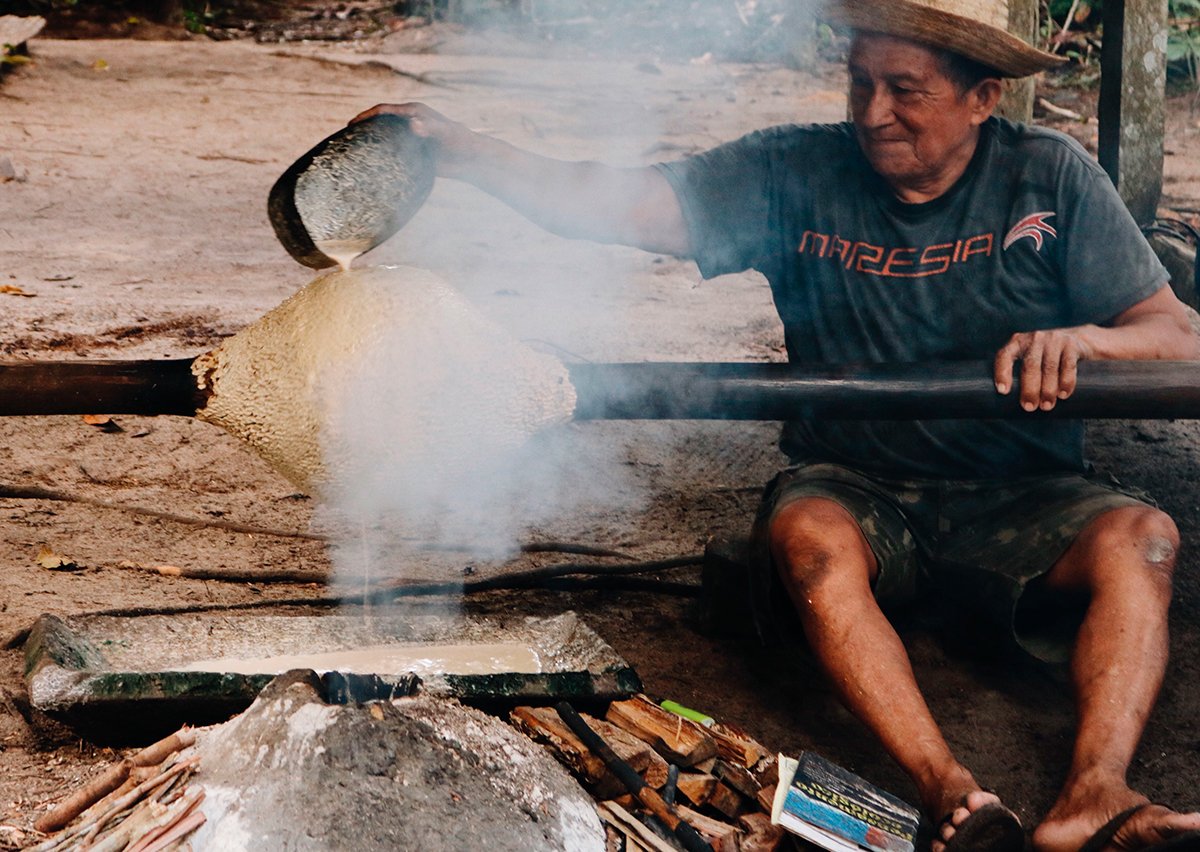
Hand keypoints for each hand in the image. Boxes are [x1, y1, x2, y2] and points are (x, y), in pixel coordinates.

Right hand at [349, 103, 475, 174]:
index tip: (351, 123)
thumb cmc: (461, 143)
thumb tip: (413, 125)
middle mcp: (409, 122)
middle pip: (380, 122)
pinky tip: (370, 166)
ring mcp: (410, 137)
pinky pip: (392, 152)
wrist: (471, 159)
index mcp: (414, 113)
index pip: (384, 111)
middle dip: (362, 127)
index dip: (366, 116)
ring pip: (384, 137)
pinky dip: (381, 155)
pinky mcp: (413, 152)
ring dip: (370, 141)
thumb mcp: (446, 134)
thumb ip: (431, 129)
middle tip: (343, 137)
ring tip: (351, 151)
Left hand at [993, 327, 1095, 411]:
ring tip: (1046, 406)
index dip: (1002, 373)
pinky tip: (1063, 394)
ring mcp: (1053, 340)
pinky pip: (1068, 365)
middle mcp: (1034, 339)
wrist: (1076, 340)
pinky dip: (1066, 382)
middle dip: (1029, 389)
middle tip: (1029, 407)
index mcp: (1017, 343)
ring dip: (1048, 390)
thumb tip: (1009, 406)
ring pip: (1049, 367)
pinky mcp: (1071, 344)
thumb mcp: (1029, 359)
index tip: (1003, 392)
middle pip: (1029, 365)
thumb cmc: (1044, 358)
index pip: (1004, 356)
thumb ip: (1019, 374)